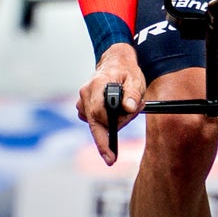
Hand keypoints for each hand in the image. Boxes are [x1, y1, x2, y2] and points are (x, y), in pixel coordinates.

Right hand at [76, 44, 145, 163]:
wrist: (115, 62)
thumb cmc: (126, 71)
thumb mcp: (135, 79)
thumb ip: (133, 93)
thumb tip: (128, 108)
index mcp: (97, 84)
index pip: (99, 114)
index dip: (109, 131)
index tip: (111, 154)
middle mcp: (86, 93)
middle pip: (95, 123)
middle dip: (112, 132)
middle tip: (124, 131)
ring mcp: (82, 100)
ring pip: (95, 123)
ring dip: (113, 123)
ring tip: (129, 109)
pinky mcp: (83, 106)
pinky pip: (94, 121)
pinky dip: (107, 121)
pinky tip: (118, 111)